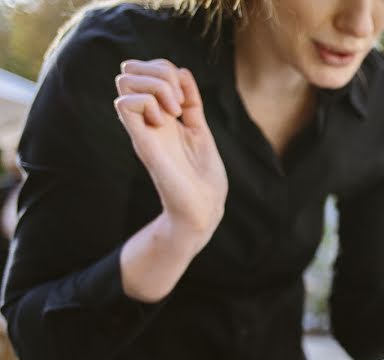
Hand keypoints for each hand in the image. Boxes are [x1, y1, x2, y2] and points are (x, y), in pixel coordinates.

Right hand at [114, 59, 226, 248]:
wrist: (203, 209)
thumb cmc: (203, 178)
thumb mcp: (199, 131)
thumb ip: (191, 103)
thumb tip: (182, 71)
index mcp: (161, 115)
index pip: (147, 70)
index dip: (167, 70)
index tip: (186, 95)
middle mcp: (147, 119)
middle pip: (130, 70)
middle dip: (160, 72)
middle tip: (179, 102)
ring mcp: (143, 130)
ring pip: (124, 81)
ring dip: (156, 86)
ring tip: (174, 112)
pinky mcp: (142, 143)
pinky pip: (124, 104)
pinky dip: (147, 103)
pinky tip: (165, 121)